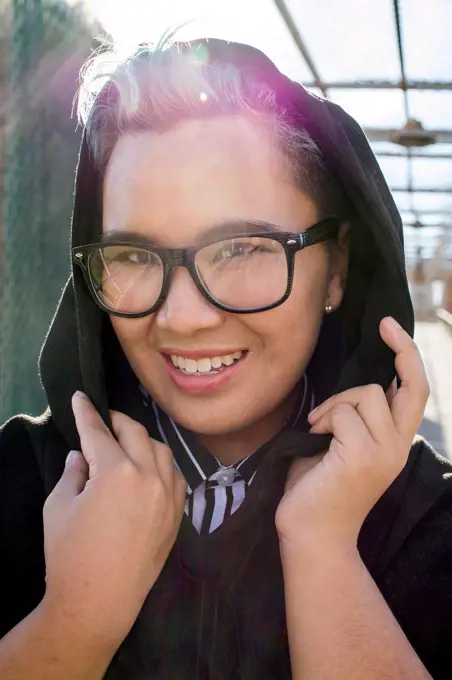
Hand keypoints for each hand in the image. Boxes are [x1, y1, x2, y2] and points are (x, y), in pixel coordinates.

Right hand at [42, 392, 185, 648]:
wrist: (99, 603)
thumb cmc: (70, 554)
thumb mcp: (59, 507)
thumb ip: (73, 472)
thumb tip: (82, 455)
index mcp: (117, 472)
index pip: (99, 431)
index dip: (86, 412)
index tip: (81, 397)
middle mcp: (149, 476)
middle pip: (135, 433)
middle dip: (117, 421)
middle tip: (103, 421)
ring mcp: (168, 495)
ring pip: (161, 450)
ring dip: (142, 441)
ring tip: (125, 444)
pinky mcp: (177, 513)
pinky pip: (174, 475)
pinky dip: (161, 464)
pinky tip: (148, 468)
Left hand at [275, 317, 428, 552]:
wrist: (311, 536)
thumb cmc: (317, 488)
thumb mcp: (340, 444)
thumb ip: (352, 417)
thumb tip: (349, 386)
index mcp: (394, 443)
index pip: (415, 393)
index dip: (409, 357)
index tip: (392, 328)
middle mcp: (398, 446)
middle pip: (411, 385)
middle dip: (401, 350)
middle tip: (384, 327)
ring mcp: (384, 452)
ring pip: (367, 393)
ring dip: (337, 404)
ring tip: (319, 427)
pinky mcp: (362, 456)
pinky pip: (342, 412)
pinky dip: (323, 418)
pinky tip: (313, 438)